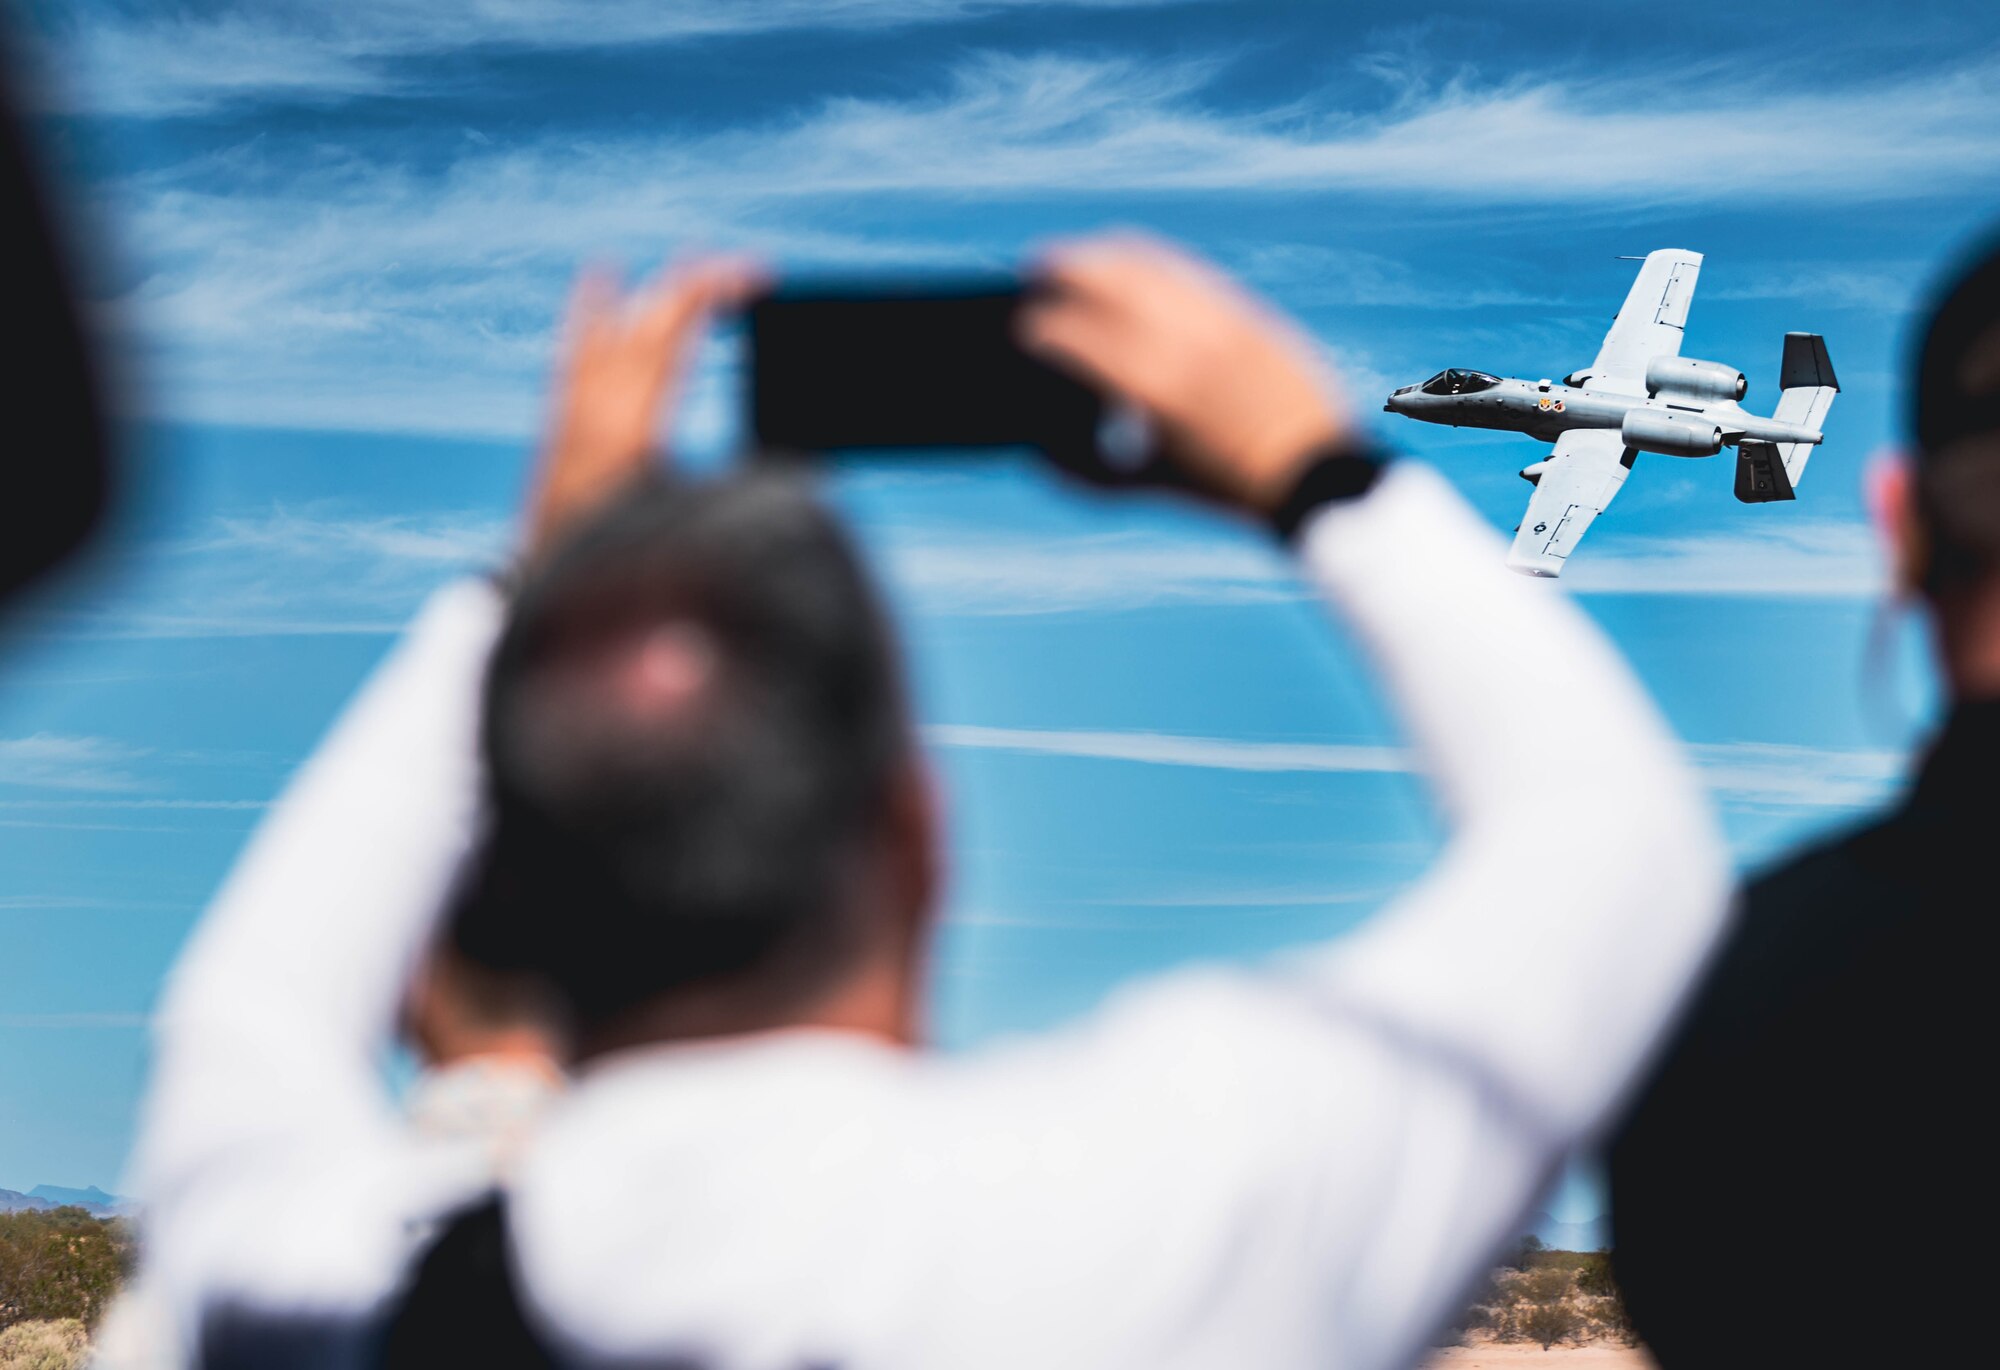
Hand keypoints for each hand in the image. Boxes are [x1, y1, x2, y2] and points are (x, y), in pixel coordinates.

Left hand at [526, 256, 762, 558]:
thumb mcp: (678, 530)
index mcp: (626, 433)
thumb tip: (790, 476)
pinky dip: (592, 311)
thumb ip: (726, 498)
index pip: (670, 338)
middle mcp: (593, 413)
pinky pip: (577, 350)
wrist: (541, 592)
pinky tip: (599, 274)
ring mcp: (572, 416)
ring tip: (687, 265)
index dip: (710, 296)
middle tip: (743, 273)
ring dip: (654, 297)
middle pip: (644, 326)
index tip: (753, 280)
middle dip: (693, 289)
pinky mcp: (560, 427)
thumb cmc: (613, 570)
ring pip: (612, 333)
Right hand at [1019, 234, 1354, 511]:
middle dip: (1063, 268)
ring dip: (1104, 256)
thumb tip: (1034, 454)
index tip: (1024, 330)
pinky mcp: (1247, 312)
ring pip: (1148, 263)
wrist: (1313, 474)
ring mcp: (1220, 320)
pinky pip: (1186, 271)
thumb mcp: (1148, 486)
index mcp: (1154, 387)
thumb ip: (1084, 475)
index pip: (1078, 335)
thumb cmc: (1225, 488)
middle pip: (1106, 278)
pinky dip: (1150, 264)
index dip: (1041, 328)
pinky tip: (1132, 267)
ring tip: (1078, 259)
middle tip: (1036, 270)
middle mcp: (1185, 341)